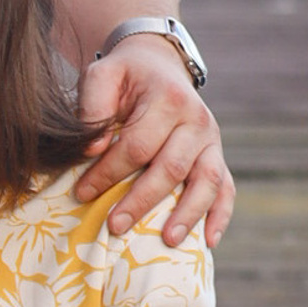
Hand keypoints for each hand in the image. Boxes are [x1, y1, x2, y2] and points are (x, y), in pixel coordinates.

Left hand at [70, 38, 235, 244]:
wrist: (158, 65)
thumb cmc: (124, 76)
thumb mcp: (102, 76)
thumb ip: (92, 106)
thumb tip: (93, 150)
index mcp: (168, 98)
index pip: (137, 145)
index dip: (108, 172)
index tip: (81, 192)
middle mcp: (196, 120)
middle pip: (171, 167)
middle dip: (141, 200)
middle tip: (114, 227)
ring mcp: (211, 140)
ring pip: (206, 181)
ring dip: (187, 213)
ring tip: (167, 240)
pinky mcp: (216, 156)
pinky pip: (226, 188)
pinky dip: (220, 215)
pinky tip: (208, 241)